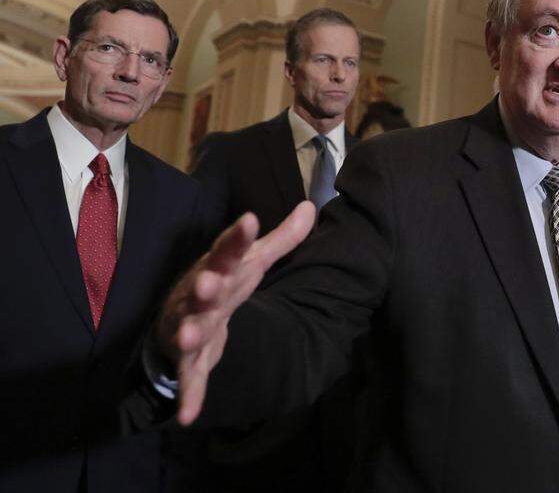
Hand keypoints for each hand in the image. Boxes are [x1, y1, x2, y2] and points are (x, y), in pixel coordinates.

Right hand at [155, 202, 314, 425]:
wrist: (182, 321)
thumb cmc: (223, 283)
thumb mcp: (254, 261)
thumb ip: (283, 238)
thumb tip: (312, 207)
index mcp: (219, 270)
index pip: (228, 251)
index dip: (237, 238)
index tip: (250, 220)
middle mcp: (200, 296)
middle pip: (203, 289)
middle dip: (205, 287)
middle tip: (209, 282)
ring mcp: (189, 327)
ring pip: (188, 331)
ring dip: (189, 334)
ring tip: (188, 338)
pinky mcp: (187, 361)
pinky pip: (189, 378)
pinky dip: (189, 395)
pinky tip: (188, 416)